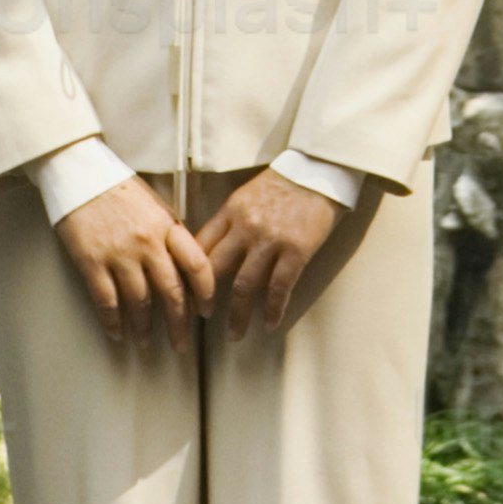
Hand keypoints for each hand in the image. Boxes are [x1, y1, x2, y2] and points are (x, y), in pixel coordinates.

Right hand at [55, 171, 217, 349]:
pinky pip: (106, 301)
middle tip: (181, 344)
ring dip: (144, 327)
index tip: (206, 311)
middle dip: (179, 324)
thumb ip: (171, 234)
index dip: (207, 293)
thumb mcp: (156, 205)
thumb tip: (185, 266)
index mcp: (168, 226)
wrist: (80, 173)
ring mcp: (118, 253)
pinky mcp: (91, 261)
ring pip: (139, 302)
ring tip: (146, 342)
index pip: (197, 265)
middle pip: (171, 292)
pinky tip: (117, 334)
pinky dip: (113, 322)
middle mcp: (148, 243)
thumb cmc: (120, 188)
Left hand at [197, 167, 344, 335]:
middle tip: (202, 319)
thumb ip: (229, 222)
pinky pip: (280, 288)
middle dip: (204, 299)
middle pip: (214, 270)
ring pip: (244, 286)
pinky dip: (274, 310)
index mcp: (229, 212)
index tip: (184, 294)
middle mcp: (245, 227)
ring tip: (235, 334)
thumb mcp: (246, 196)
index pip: (199, 248)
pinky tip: (270, 324)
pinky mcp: (296, 251)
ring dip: (238, 315)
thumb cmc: (282, 184)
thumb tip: (212, 252)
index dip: (188, 274)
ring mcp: (270, 240)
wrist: (318, 170)